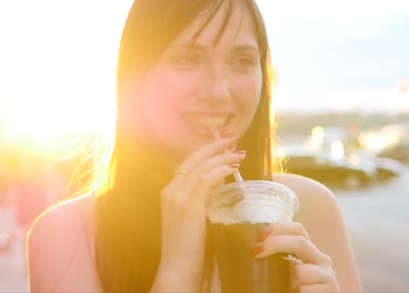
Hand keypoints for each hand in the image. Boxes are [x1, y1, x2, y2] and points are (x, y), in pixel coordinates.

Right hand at [154, 136, 246, 288]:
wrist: (177, 270)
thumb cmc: (188, 250)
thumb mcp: (193, 221)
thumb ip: (203, 203)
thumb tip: (222, 189)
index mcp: (169, 194)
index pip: (188, 165)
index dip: (205, 153)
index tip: (223, 146)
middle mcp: (170, 191)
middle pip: (193, 159)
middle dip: (214, 147)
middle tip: (232, 139)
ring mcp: (178, 197)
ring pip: (201, 166)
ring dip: (222, 156)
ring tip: (239, 152)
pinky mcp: (188, 206)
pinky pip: (206, 180)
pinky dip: (221, 170)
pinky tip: (233, 168)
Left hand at [251, 222, 339, 292]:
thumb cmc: (294, 289)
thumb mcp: (283, 271)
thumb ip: (274, 259)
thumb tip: (249, 251)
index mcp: (307, 251)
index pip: (297, 229)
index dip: (279, 228)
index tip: (260, 236)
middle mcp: (319, 258)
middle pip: (300, 242)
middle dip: (275, 244)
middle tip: (254, 252)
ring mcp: (327, 274)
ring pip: (301, 271)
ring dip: (290, 279)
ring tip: (290, 287)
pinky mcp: (331, 289)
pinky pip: (304, 289)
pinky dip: (298, 292)